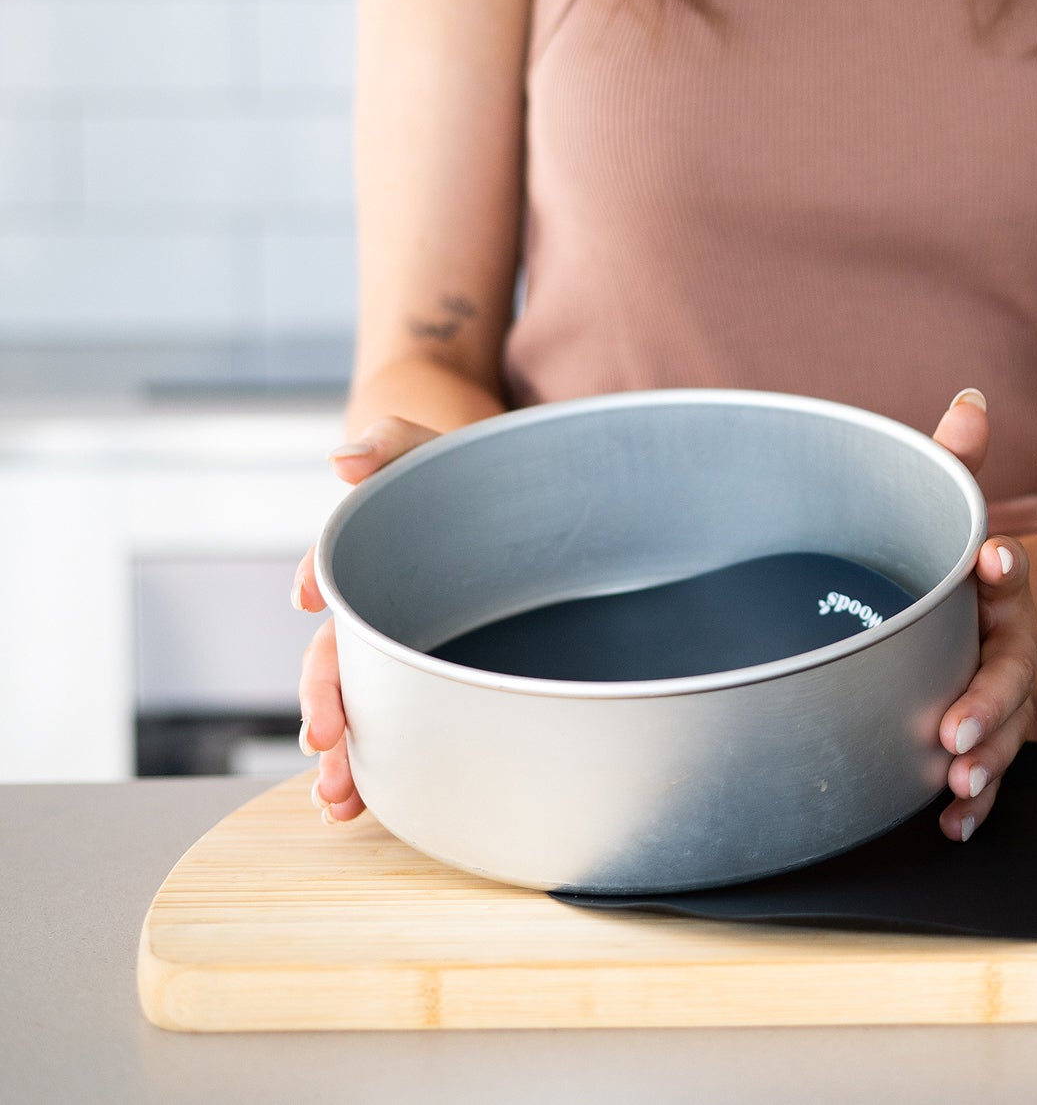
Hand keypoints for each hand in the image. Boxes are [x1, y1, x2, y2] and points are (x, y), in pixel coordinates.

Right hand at [292, 417, 440, 822]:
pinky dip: (376, 771)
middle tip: (320, 742)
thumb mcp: (437, 454)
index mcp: (374, 556)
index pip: (338, 567)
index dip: (319, 577)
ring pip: (362, 707)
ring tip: (335, 800)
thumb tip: (341, 458)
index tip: (306, 596)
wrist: (514, 506)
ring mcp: (403, 654)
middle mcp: (379, 611)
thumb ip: (393, 444)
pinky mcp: (434, 684)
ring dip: (340, 755)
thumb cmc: (467, 481)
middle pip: (339, 659)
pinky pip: (399, 730)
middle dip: (323, 702)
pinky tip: (361, 809)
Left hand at [928, 388, 1036, 841]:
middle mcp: (1010, 643)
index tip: (996, 558)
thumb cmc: (965, 567)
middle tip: (954, 728)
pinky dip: (975, 802)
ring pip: (1005, 729)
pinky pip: (989, 772)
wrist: (997, 618)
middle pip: (1009, 671)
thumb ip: (957, 462)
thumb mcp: (955, 510)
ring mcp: (1003, 694)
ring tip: (954, 783)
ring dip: (984, 760)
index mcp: (1002, 588)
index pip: (1011, 573)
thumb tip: (970, 403)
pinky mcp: (987, 735)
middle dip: (987, 701)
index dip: (1006, 567)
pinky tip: (951, 822)